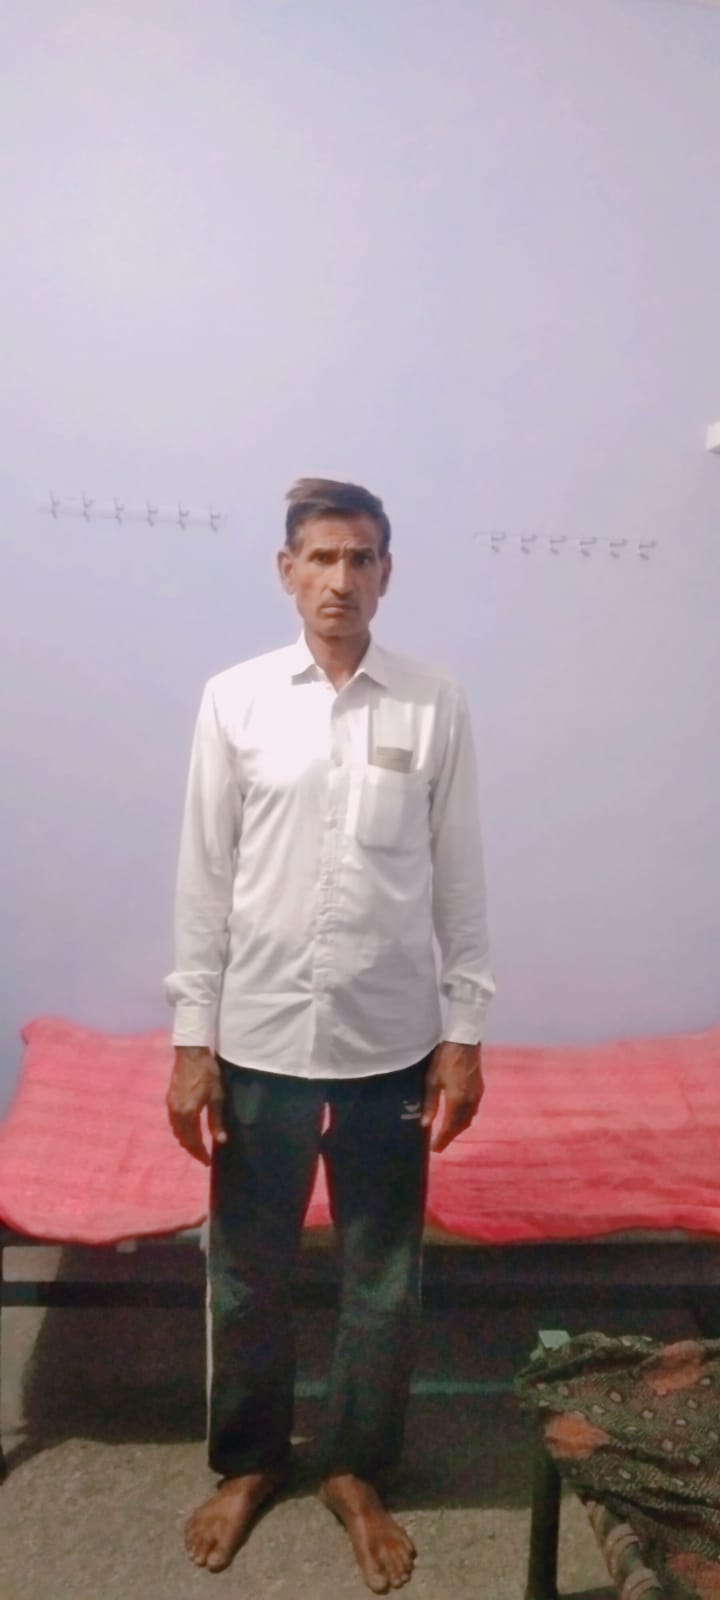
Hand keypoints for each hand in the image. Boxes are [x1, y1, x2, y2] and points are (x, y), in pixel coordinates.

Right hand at [166, 1046, 226, 1165]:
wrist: (191, 1053)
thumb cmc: (207, 1074)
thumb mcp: (216, 1097)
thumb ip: (216, 1121)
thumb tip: (220, 1141)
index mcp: (188, 1113)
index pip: (193, 1141)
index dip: (200, 1153)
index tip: (208, 1162)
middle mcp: (176, 1113)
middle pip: (182, 1138)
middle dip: (193, 1149)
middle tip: (204, 1157)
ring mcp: (170, 1106)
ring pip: (176, 1131)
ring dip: (186, 1140)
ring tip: (197, 1146)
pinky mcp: (169, 1099)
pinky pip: (173, 1122)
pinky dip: (181, 1130)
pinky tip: (189, 1129)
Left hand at [421, 1041, 483, 1152]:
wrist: (464, 1041)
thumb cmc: (445, 1059)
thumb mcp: (432, 1081)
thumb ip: (430, 1104)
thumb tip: (425, 1124)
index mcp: (457, 1100)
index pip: (449, 1127)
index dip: (442, 1140)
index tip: (434, 1149)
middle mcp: (470, 1101)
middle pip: (461, 1126)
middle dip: (450, 1136)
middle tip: (439, 1144)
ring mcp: (477, 1095)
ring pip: (468, 1118)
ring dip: (458, 1128)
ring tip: (447, 1132)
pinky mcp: (480, 1089)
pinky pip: (473, 1110)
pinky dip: (464, 1118)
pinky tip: (458, 1116)